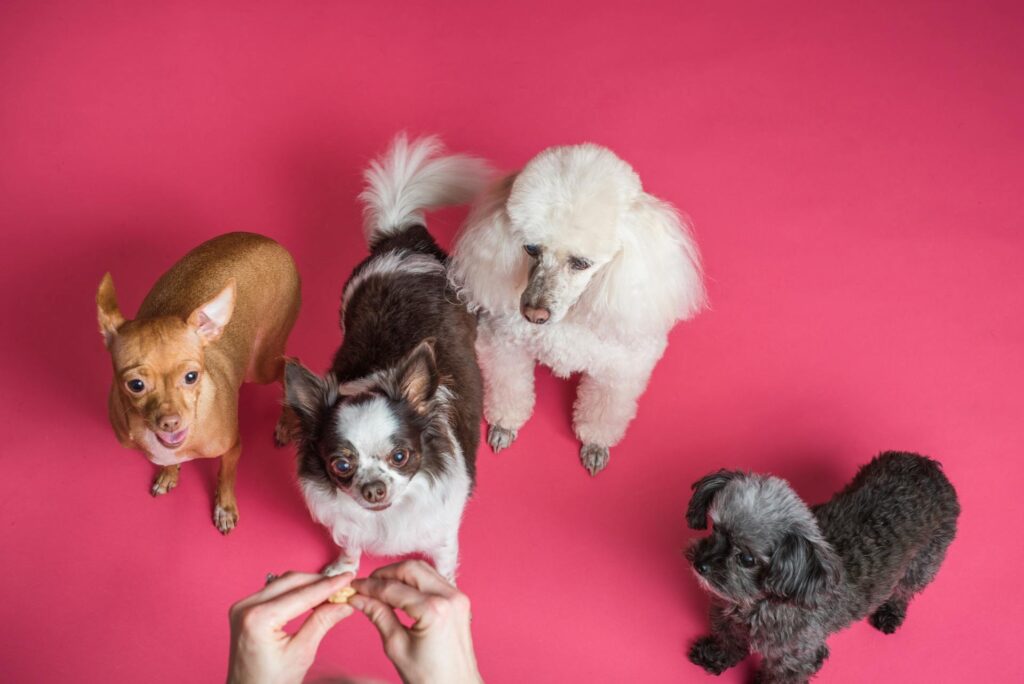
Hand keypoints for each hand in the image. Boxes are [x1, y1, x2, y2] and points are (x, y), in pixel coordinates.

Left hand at [227, 571, 354, 683]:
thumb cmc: (270, 683)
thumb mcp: (302, 653)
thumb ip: (322, 622)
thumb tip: (344, 603)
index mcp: (258, 619)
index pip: (302, 594)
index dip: (329, 586)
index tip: (348, 579)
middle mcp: (246, 607)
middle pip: (291, 581)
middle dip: (319, 582)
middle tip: (343, 585)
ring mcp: (242, 607)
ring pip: (283, 583)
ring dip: (308, 585)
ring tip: (331, 592)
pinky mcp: (244, 610)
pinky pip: (274, 591)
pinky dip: (295, 591)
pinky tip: (311, 597)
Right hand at [350, 560, 482, 683]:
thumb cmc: (430, 678)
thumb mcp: (396, 647)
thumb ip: (378, 615)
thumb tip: (358, 598)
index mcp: (433, 610)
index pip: (393, 588)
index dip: (369, 586)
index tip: (354, 587)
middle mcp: (450, 597)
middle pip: (411, 569)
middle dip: (385, 574)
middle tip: (366, 585)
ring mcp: (458, 597)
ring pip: (423, 570)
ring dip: (400, 575)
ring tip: (380, 589)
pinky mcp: (460, 601)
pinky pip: (434, 580)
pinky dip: (415, 582)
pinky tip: (400, 592)